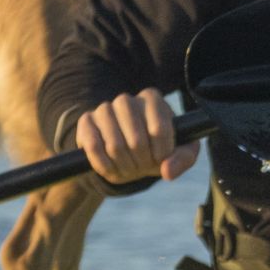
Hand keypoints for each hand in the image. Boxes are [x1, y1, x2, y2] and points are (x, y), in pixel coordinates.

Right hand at [73, 86, 196, 186]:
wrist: (128, 151)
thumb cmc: (158, 149)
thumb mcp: (180, 152)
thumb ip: (183, 159)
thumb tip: (167, 171)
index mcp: (153, 99)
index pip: (160, 129)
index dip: (162, 152)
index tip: (161, 159)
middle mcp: (127, 100)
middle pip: (136, 140)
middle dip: (142, 162)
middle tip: (144, 166)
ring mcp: (104, 109)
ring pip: (115, 146)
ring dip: (125, 166)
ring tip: (130, 168)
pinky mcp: (86, 122)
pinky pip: (93, 148)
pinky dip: (105, 166)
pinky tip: (113, 168)